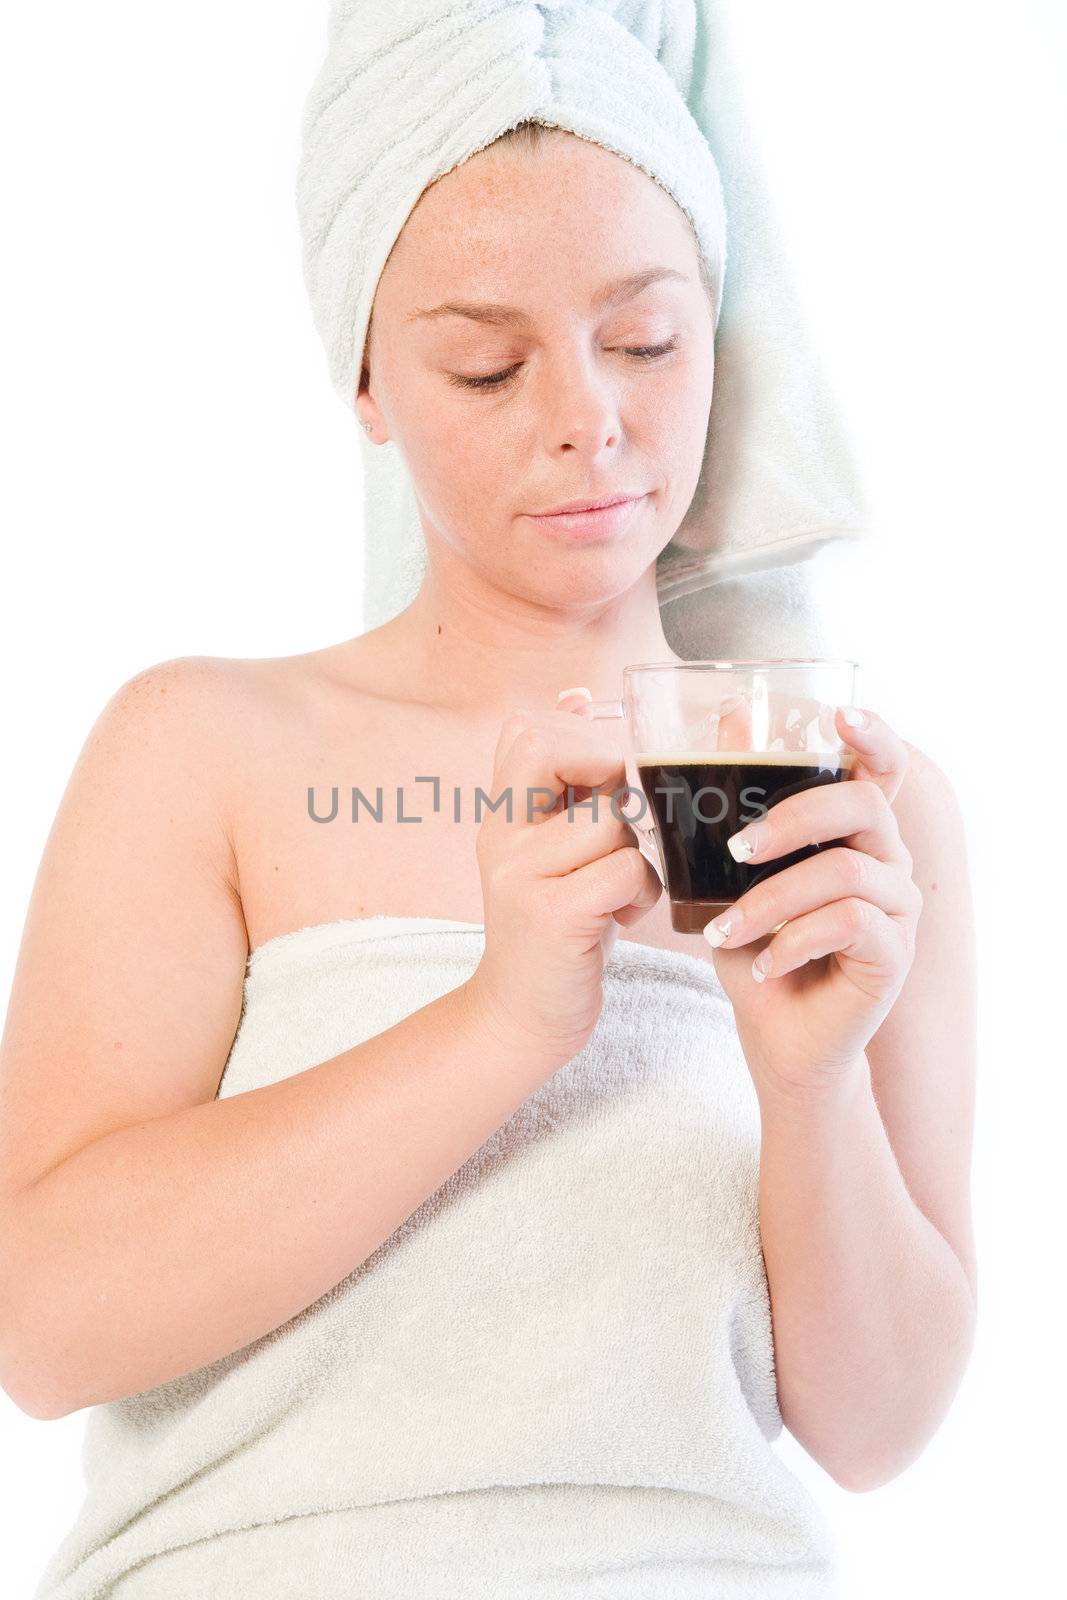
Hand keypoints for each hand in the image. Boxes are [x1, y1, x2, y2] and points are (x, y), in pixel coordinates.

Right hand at [466, 705, 661, 1070]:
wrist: (520, 1017)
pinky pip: (625, 868)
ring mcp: (520, 875)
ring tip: (629, 881)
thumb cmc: (555, 927)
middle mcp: (499, 837)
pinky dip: (643, 888)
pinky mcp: (553, 915)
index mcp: (500, 815)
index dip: (580, 731)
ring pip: (610, 816)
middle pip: (553, 750)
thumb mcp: (549, 849)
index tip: (609, 771)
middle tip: (628, 818)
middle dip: (611, 770)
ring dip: (639, 844)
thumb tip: (580, 696)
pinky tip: (627, 913)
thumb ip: (564, 785)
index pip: (526, 729)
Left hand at [702, 706, 922, 1099]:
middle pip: (861, 805)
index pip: (881, 769)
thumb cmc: (756, 949)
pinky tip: (764, 964)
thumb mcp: (731, 876)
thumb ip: (733, 806)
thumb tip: (727, 719)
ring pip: (843, 871)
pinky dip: (793, 940)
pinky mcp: (896, 952)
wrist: (777, 1037)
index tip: (843, 714)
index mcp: (852, 832)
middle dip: (791, 819)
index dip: (874, 735)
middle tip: (735, 850)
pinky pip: (849, 923)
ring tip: (725, 932)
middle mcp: (887, 860)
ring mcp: (899, 906)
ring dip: (770, 900)